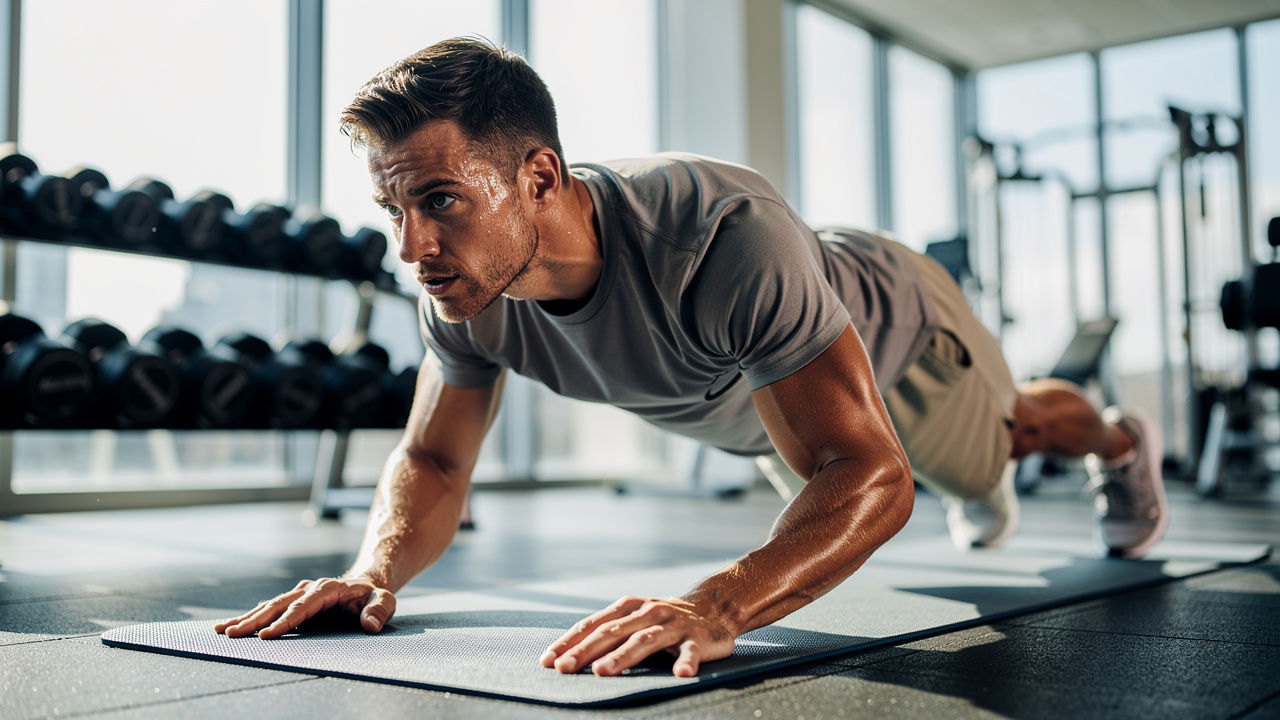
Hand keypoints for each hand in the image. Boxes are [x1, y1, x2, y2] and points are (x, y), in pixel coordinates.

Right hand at [213, 577, 395, 639]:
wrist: (366, 583)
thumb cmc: (373, 596)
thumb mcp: (385, 601)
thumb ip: (379, 610)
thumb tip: (370, 624)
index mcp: (327, 589)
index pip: (302, 607)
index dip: (285, 621)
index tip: (267, 635)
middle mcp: (308, 588)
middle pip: (278, 605)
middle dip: (254, 621)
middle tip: (232, 634)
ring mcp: (298, 593)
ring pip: (268, 606)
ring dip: (246, 618)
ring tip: (223, 631)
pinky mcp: (292, 601)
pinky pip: (269, 609)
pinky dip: (250, 617)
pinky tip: (231, 626)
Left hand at [539, 595, 735, 676]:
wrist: (713, 609)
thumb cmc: (662, 620)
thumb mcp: (634, 619)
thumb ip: (606, 632)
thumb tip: (563, 657)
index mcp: (628, 607)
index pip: (593, 625)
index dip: (569, 642)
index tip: (548, 661)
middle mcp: (648, 612)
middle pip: (612, 633)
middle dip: (585, 651)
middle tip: (564, 669)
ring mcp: (673, 625)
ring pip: (644, 641)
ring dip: (623, 657)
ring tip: (603, 672)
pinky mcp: (697, 639)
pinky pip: (690, 652)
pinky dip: (686, 662)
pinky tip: (680, 674)